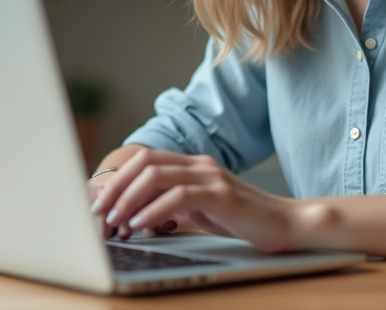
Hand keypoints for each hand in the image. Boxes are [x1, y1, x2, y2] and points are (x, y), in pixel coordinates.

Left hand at [88, 148, 301, 252]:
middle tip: (100, 214)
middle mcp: (199, 164)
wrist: (285, 224)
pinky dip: (154, 210)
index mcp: (192, 165)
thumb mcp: (199, 211)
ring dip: (129, 199)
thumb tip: (133, 217)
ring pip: (156, 175)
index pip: (145, 161)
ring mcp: (211, 176)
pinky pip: (179, 195)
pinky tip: (141, 225)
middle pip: (145, 162)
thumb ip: (170, 207)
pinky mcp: (221, 193)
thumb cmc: (242, 219)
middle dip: (116, 187)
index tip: (100, 204)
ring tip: (116, 222)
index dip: (118, 180)